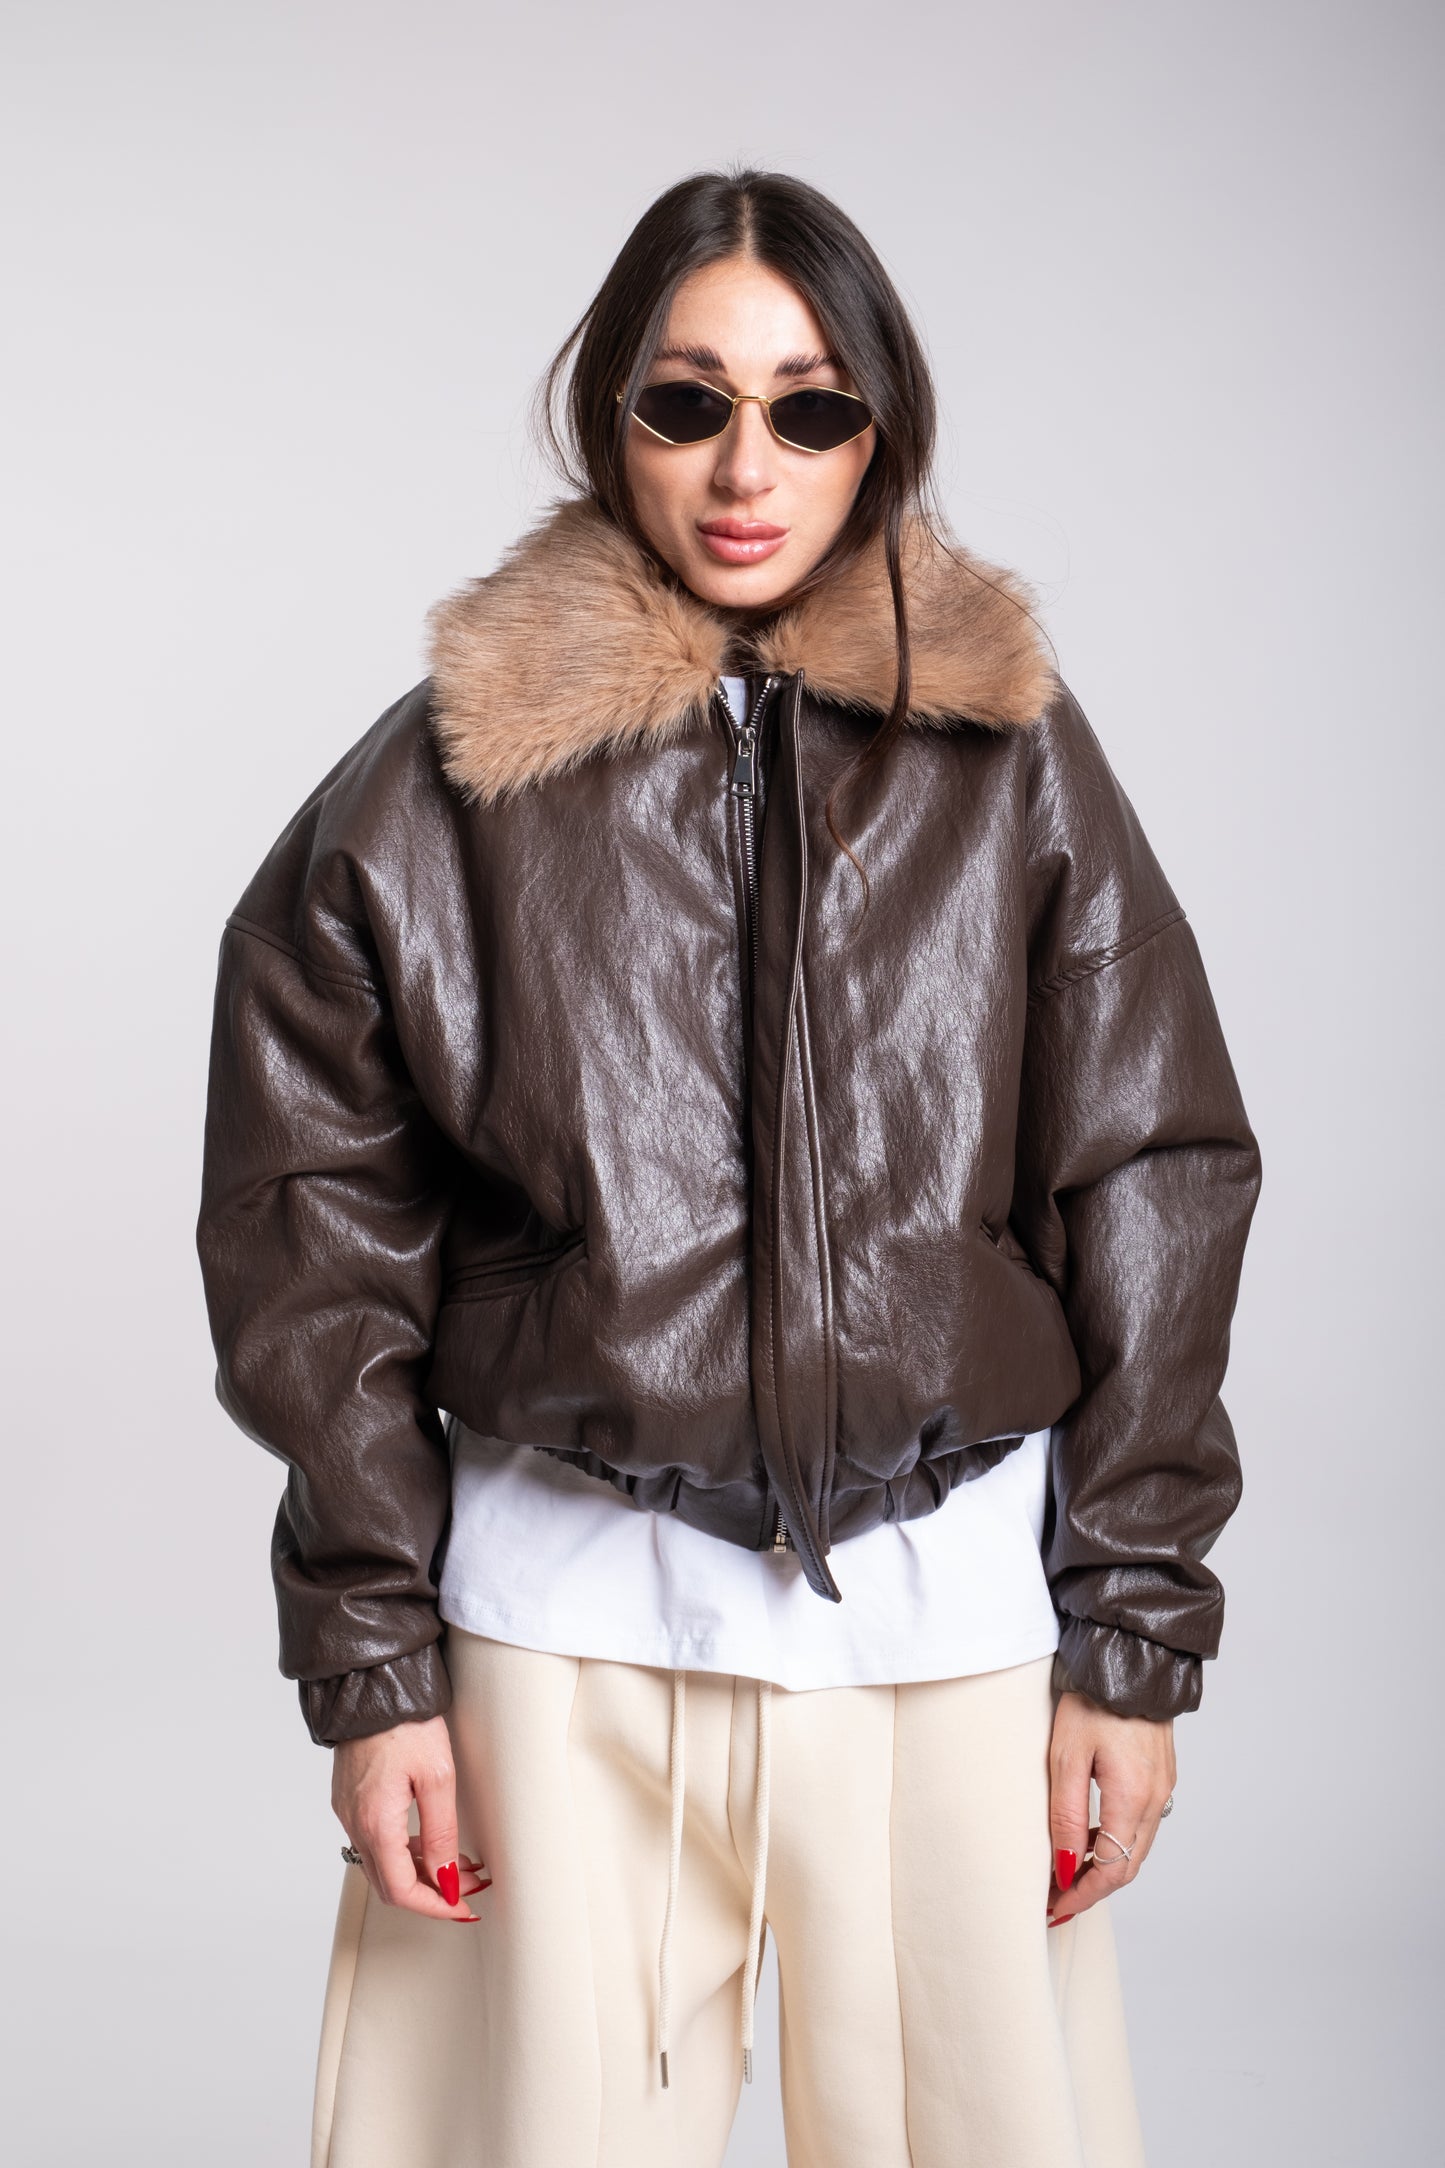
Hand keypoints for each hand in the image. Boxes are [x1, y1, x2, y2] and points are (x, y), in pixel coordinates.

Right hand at [331, 1713, 491, 1920]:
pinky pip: (375, 1841)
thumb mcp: (438, 1778)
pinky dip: (404, 1851)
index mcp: (375, 1824)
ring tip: (459, 1864)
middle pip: (389, 1884)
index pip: (401, 1891)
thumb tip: (446, 1879)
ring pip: (382, 1864)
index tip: (462, 1907)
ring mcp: (348, 1812)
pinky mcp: (350, 1799)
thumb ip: (442, 1833)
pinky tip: (432, 1841)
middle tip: (468, 1887)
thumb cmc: (406, 1723)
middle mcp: (354, 1824)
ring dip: (420, 1872)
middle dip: (432, 1892)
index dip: (434, 1906)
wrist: (373, 1686)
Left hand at [1046, 1688, 1175, 1925]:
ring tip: (1069, 1874)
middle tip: (1058, 1900)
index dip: (1083, 1895)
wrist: (1129, 1657)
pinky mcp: (1162, 1773)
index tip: (1055, 1907)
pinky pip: (1142, 1823)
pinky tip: (1092, 1839)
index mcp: (1133, 1798)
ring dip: (1106, 1867)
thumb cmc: (1091, 1700)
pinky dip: (1118, 1841)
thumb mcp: (1065, 1759)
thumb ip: (1067, 1818)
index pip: (1111, 1870)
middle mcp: (1156, 1798)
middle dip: (1093, 1889)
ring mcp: (1164, 1786)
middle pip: (1129, 1866)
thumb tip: (1065, 1869)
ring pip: (1137, 1846)